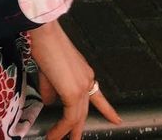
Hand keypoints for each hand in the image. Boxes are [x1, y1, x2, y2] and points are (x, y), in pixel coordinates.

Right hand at [29, 20, 120, 139]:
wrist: (44, 33)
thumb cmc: (44, 44)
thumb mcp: (48, 70)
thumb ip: (51, 89)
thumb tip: (49, 103)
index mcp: (84, 73)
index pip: (98, 96)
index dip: (107, 110)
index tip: (117, 120)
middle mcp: (87, 81)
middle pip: (84, 111)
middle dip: (79, 128)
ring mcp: (82, 87)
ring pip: (77, 117)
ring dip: (67, 132)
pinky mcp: (73, 93)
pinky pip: (68, 118)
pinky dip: (60, 129)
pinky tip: (53, 135)